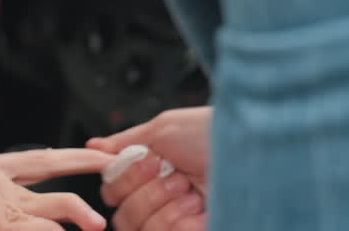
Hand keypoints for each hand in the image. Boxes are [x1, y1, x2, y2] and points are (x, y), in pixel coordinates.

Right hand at [86, 107, 211, 230]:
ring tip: (193, 192)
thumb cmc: (214, 133)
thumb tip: (92, 146)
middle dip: (148, 194)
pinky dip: (183, 223)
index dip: (127, 180)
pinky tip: (202, 209)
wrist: (256, 150)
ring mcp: (179, 220)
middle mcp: (162, 198)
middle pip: (124, 216)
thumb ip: (125, 142)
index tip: (152, 161)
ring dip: (168, 208)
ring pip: (143, 229)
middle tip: (177, 176)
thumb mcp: (164, 128)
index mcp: (151, 172)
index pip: (113, 192)